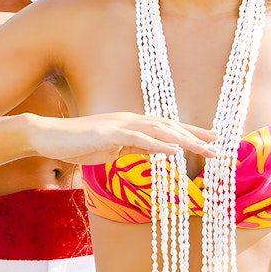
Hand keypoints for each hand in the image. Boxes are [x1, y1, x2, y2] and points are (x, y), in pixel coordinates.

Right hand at [30, 112, 217, 164]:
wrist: (50, 136)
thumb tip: (154, 152)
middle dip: (196, 135)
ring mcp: (120, 124)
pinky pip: (139, 139)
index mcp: (131, 123)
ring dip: (185, 140)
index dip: (190, 132)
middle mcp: (129, 119)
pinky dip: (158, 144)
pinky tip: (174, 150)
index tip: (211, 140)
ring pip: (160, 130)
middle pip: (169, 125)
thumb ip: (132, 148)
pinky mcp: (110, 133)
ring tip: (206, 149)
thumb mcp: (111, 148)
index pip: (166, 127)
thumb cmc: (78, 144)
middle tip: (220, 144)